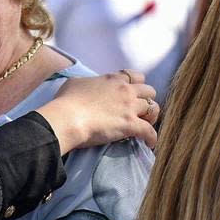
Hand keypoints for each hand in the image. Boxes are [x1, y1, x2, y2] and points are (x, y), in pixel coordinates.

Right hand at [37, 69, 158, 151]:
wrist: (68, 118)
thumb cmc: (66, 101)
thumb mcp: (75, 83)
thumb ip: (87, 82)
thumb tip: (86, 87)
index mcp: (113, 79)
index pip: (136, 76)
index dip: (138, 85)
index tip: (134, 93)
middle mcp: (125, 90)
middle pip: (150, 91)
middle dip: (147, 100)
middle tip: (139, 111)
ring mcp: (130, 108)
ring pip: (154, 109)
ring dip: (151, 117)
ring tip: (146, 125)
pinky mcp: (130, 125)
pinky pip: (149, 131)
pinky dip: (152, 137)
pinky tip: (149, 143)